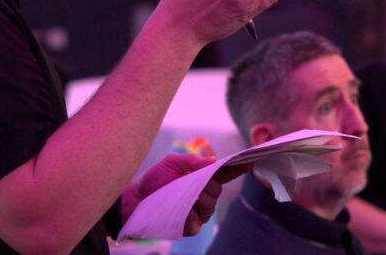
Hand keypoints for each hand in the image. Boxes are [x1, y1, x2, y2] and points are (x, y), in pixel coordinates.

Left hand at [121, 153, 250, 235]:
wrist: (135, 198)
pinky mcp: (190, 226)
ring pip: (210, 205)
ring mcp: (198, 212)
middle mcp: (204, 195)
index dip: (237, 167)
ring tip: (182, 195)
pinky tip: (182, 211)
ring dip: (197, 199)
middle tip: (189, 181)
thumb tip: (213, 161)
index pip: (225, 173)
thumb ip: (192, 160)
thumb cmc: (154, 178)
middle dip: (206, 184)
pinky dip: (190, 215)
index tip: (249, 160)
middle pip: (217, 190)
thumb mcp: (171, 162)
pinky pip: (198, 222)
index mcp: (202, 177)